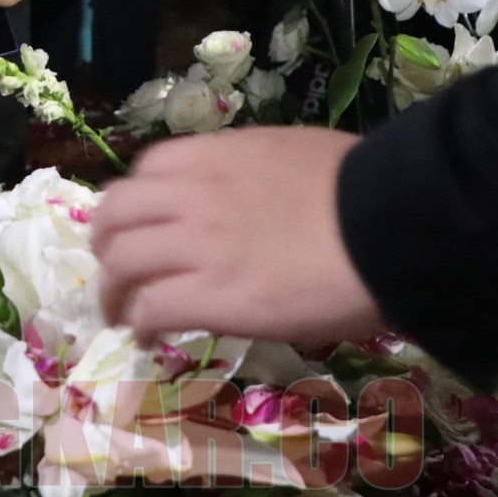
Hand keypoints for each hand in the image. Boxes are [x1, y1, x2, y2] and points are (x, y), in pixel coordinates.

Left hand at [94, 128, 389, 343]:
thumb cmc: (367, 191)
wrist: (391, 225)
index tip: (145, 224)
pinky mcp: (210, 296)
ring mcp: (198, 246)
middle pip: (116, 213)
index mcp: (219, 155)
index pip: (149, 168)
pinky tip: (148, 341)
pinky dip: (140, 325)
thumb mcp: (299, 159)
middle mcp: (194, 194)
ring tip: (123, 316)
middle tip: (117, 272)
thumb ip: (259, 177)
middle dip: (107, 244)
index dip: (138, 201)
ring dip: (113, 292)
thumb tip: (262, 202)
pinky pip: (150, 308)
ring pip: (121, 263)